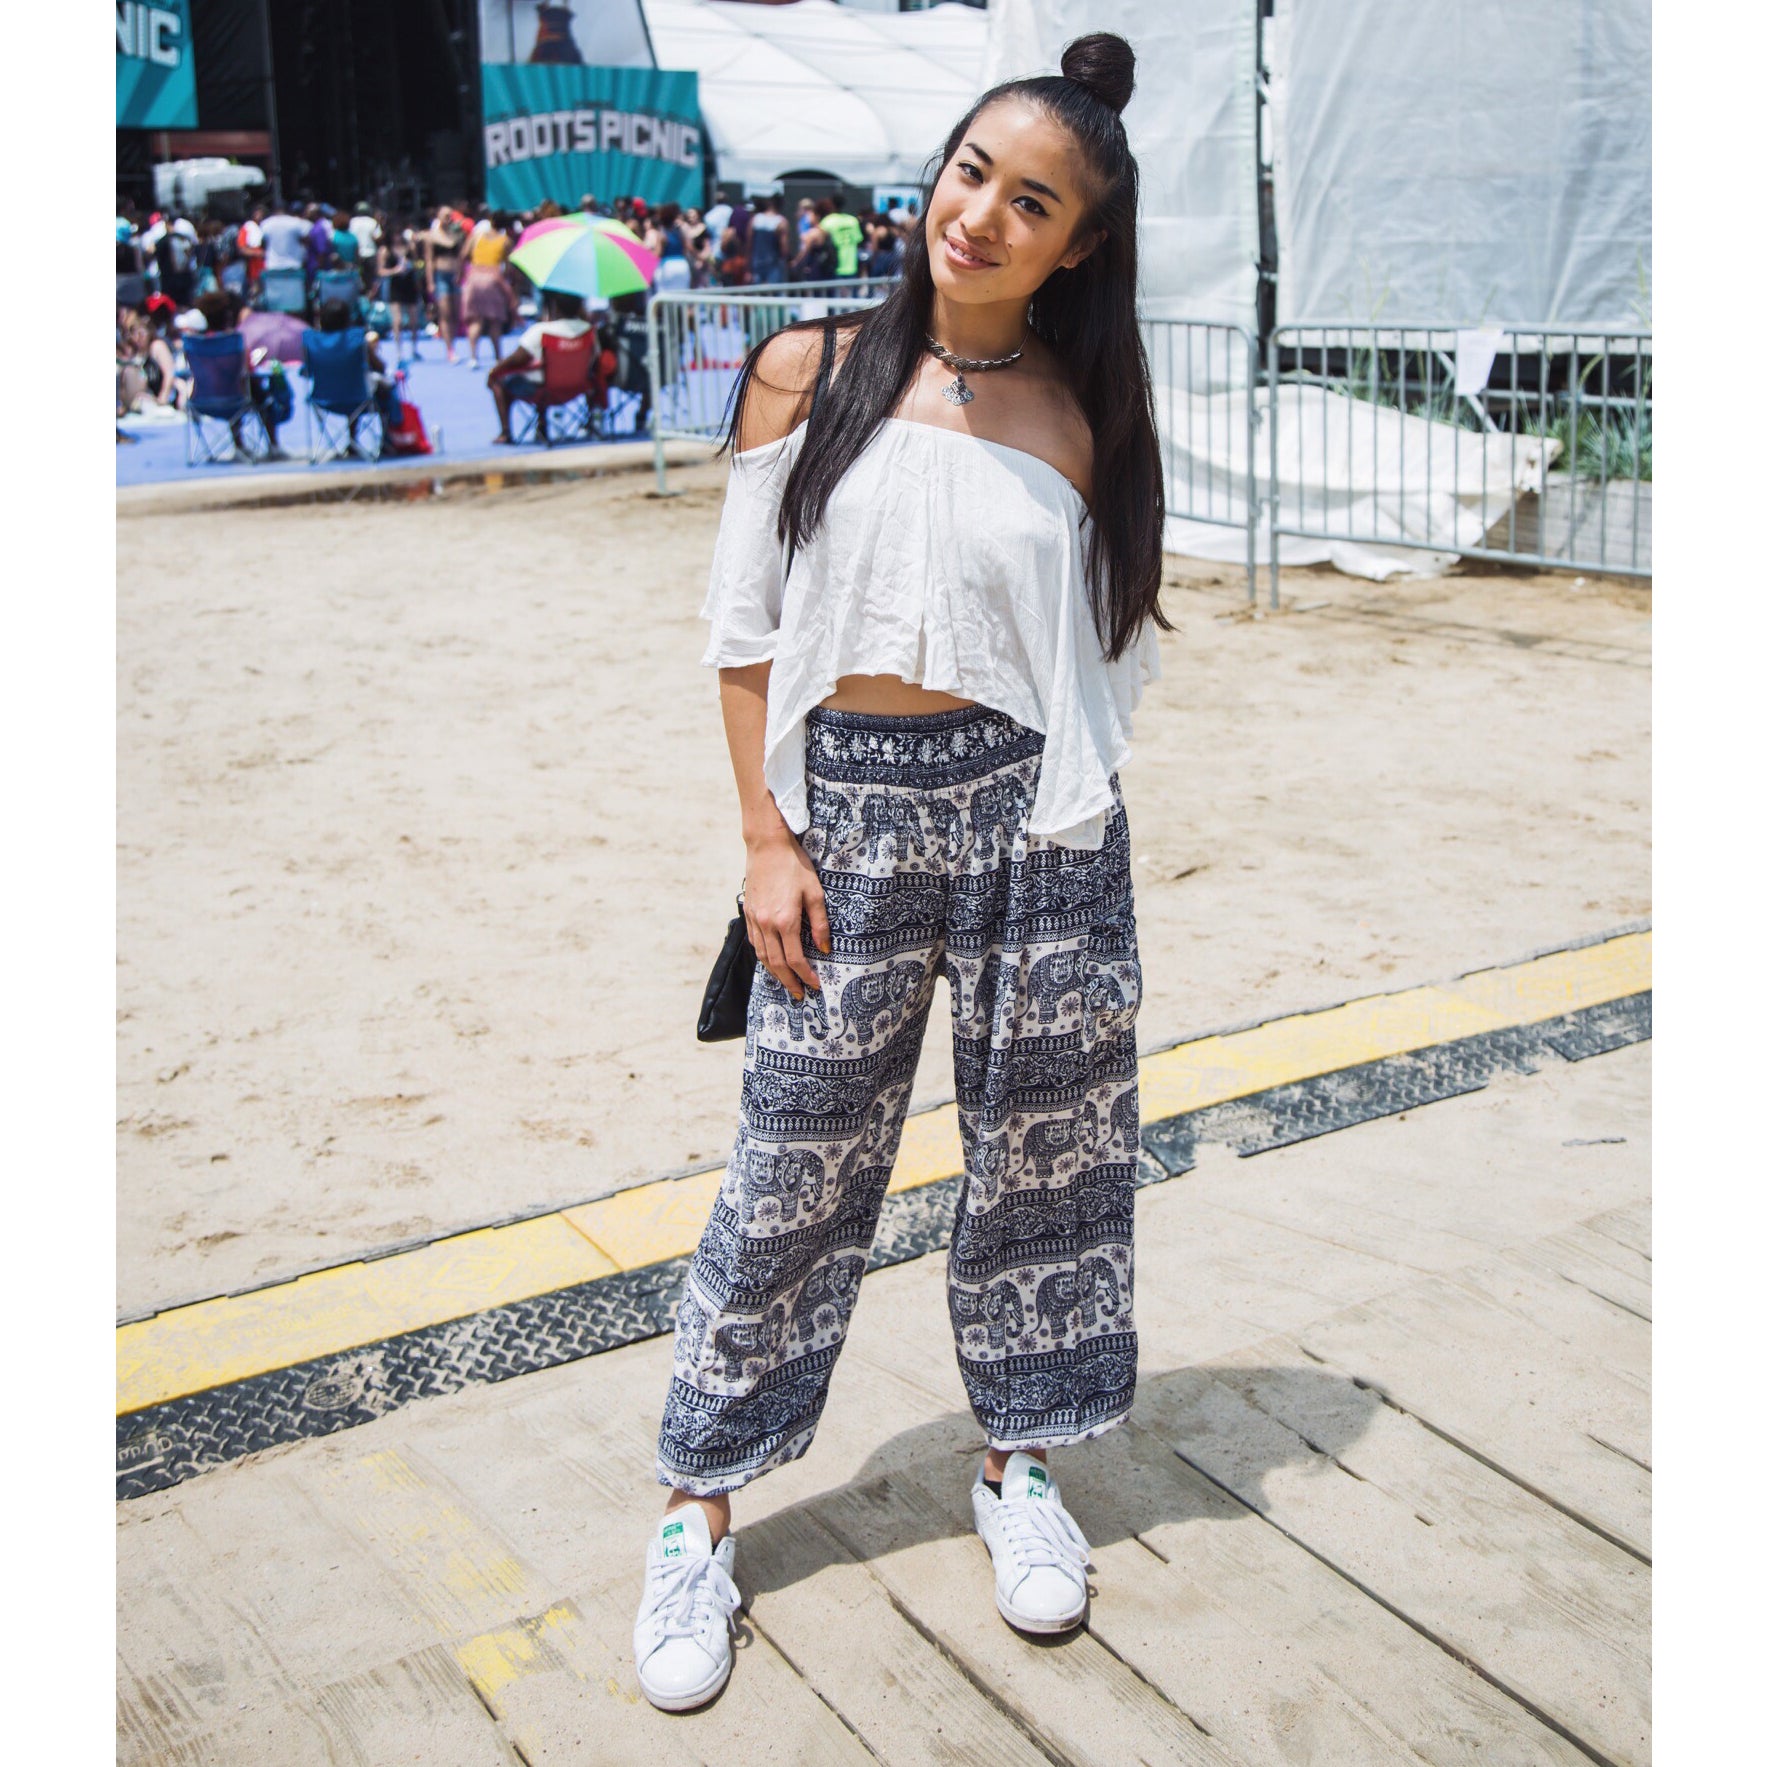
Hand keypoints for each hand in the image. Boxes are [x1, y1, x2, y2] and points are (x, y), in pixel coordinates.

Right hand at [743, 832, 831, 1002]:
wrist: (767, 846)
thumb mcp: (814, 892)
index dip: (805, 975)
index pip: (795, 959)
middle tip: (798, 994)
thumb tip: (824, 948)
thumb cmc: (794, 866)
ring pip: (763, 956)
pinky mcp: (749, 912)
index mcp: (785, 921)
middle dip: (789, 982)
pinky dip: (763, 956)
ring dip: (775, 973)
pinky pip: (755, 942)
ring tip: (786, 982)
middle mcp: (767, 924)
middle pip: (777, 963)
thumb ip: (820, 923)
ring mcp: (755, 919)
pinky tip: (771, 960)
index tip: (814, 985)